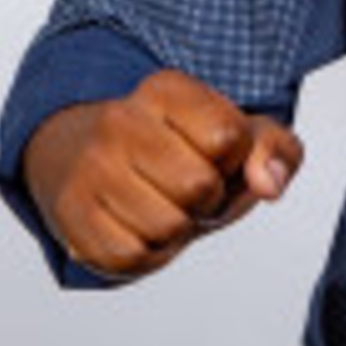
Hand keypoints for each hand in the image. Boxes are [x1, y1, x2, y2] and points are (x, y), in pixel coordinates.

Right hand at [20, 69, 303, 280]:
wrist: (92, 164)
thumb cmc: (180, 151)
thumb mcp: (240, 136)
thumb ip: (275, 149)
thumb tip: (269, 184)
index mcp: (166, 89)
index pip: (229, 136)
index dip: (234, 159)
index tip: (214, 154)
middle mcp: (118, 120)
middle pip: (199, 186)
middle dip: (208, 198)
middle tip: (188, 187)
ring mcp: (88, 168)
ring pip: (167, 226)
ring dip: (179, 229)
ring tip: (164, 205)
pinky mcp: (70, 214)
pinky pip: (130, 256)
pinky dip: (148, 254)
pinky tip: (140, 227)